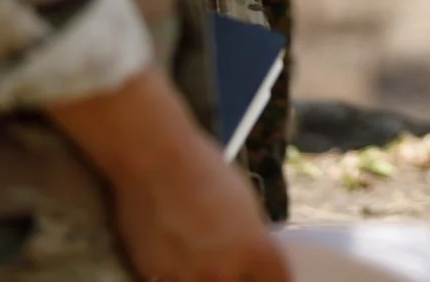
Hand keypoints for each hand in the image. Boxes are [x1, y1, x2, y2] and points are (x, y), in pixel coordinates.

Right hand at [47, 66, 284, 281]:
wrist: (155, 159)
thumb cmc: (206, 170)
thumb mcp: (246, 204)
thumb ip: (252, 238)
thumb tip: (254, 258)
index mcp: (258, 250)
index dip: (274, 279)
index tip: (266, 274)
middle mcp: (227, 271)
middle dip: (241, 278)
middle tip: (232, 266)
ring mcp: (189, 278)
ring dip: (205, 278)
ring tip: (201, 263)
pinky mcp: (154, 277)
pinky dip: (176, 277)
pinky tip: (176, 265)